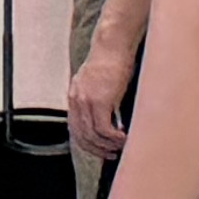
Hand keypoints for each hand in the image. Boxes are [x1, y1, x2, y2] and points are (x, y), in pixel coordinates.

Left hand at [65, 33, 133, 160]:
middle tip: (111, 154)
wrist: (113, 44)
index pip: (75, 127)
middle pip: (81, 135)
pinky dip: (114, 138)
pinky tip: (124, 138)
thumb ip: (99, 97)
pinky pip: (104, 129)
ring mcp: (86, 101)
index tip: (99, 149)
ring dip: (108, 145)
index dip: (86, 142)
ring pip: (93, 135)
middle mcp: (76, 100)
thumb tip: (109, 114)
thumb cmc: (112, 59)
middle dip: (97, 149)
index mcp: (74, 96)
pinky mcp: (100, 101)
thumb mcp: (100, 81)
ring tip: (121, 146)